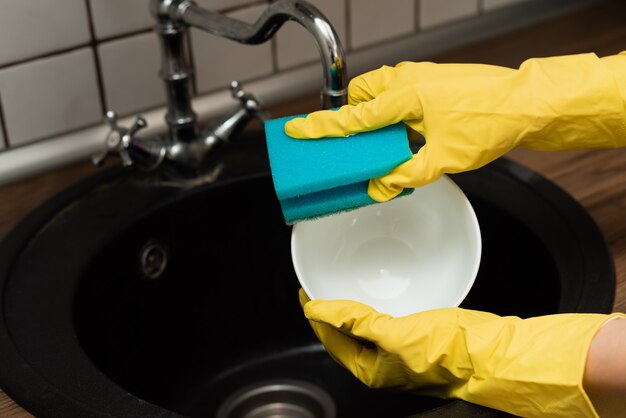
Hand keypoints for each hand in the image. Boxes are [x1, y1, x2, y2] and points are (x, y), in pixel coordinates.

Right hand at [286, 52, 625, 201]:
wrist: (525, 104)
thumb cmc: (489, 123)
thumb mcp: (443, 159)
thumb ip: (405, 175)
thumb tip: (381, 186)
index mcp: (404, 97)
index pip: (352, 117)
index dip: (321, 126)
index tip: (297, 129)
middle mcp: (408, 81)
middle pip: (360, 96)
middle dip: (349, 117)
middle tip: (345, 142)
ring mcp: (420, 77)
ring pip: (378, 92)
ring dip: (371, 113)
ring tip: (378, 142)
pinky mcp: (431, 81)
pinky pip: (397, 93)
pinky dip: (391, 111)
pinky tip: (403, 133)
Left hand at [299, 289, 624, 417]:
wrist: (491, 353)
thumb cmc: (448, 351)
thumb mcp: (395, 334)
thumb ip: (355, 321)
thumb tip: (319, 310)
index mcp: (370, 369)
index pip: (329, 338)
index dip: (315, 314)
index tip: (306, 291)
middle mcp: (380, 363)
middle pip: (342, 333)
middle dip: (328, 311)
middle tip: (319, 285)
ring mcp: (398, 350)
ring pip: (361, 326)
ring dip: (348, 307)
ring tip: (339, 286)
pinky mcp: (414, 336)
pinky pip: (382, 320)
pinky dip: (371, 306)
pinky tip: (373, 292)